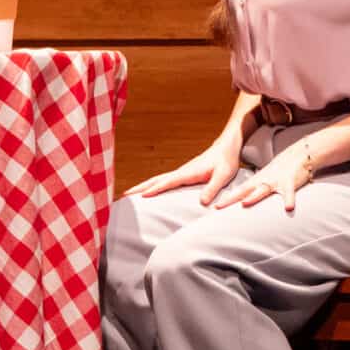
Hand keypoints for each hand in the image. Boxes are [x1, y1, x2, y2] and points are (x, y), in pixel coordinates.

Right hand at [127, 138, 241, 204]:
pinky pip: (163, 181)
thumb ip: (212, 188)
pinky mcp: (183, 174)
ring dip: (142, 187)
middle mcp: (181, 171)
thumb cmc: (226, 161)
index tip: (142, 197)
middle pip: (155, 180)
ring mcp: (180, 172)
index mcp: (188, 172)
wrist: (226, 146)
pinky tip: (148, 192)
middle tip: (123, 196)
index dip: (155, 189)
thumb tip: (202, 203)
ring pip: (157, 180)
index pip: (168, 182)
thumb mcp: (223, 175)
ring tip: (128, 195)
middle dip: (139, 188)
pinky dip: (151, 186)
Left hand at [214, 138, 315, 211]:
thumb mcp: (266, 180)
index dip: (227, 199)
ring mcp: (276, 181)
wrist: (298, 155)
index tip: (215, 207)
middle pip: (245, 190)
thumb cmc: (281, 171)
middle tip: (219, 206)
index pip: (239, 191)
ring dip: (254, 196)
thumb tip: (244, 202)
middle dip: (231, 198)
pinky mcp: (290, 182)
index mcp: (257, 181)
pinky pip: (289, 193)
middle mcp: (263, 181)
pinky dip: (289, 200)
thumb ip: (256, 190)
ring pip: (263, 189)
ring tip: (244, 203)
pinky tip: (288, 208)